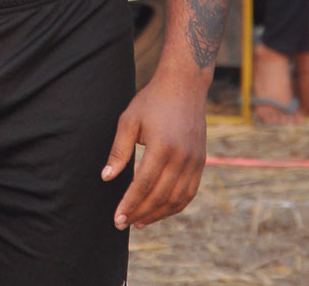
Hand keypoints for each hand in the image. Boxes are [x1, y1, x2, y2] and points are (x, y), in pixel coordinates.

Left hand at [103, 73, 207, 227]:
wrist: (185, 85)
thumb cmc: (152, 101)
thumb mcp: (129, 121)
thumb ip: (118, 151)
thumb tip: (106, 178)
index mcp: (162, 146)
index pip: (144, 184)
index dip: (130, 204)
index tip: (117, 218)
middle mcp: (182, 157)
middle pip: (160, 196)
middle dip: (140, 213)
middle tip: (123, 223)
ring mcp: (195, 160)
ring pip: (177, 199)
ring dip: (158, 214)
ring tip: (139, 222)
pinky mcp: (201, 161)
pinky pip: (189, 192)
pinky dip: (175, 206)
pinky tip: (160, 211)